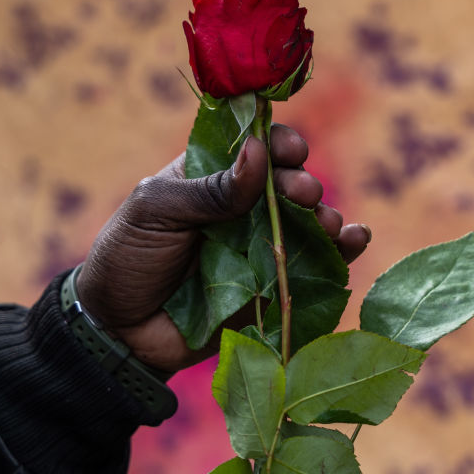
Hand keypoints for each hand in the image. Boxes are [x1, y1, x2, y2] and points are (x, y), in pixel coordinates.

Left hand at [76, 124, 370, 373]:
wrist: (119, 330)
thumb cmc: (128, 258)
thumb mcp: (157, 211)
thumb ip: (209, 188)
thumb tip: (258, 151)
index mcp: (208, 176)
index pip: (253, 148)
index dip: (276, 144)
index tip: (289, 150)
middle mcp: (239, 208)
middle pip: (287, 184)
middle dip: (302, 183)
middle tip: (304, 193)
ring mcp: (258, 247)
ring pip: (307, 223)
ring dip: (326, 216)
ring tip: (328, 223)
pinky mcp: (271, 286)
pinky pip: (314, 266)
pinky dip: (341, 251)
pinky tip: (355, 240)